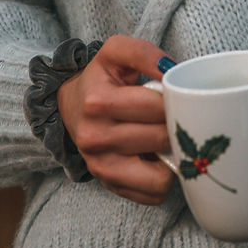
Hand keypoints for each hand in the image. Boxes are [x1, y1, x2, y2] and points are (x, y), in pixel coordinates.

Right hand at [56, 35, 173, 205]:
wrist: (70, 107)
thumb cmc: (101, 78)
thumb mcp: (116, 52)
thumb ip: (144, 53)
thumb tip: (171, 70)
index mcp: (98, 102)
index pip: (157, 107)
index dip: (176, 100)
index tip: (176, 97)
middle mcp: (95, 138)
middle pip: (161, 138)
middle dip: (176, 126)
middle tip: (175, 117)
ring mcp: (101, 167)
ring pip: (162, 176)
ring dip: (173, 157)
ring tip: (167, 138)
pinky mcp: (110, 185)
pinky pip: (154, 195)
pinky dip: (163, 178)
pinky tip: (157, 157)